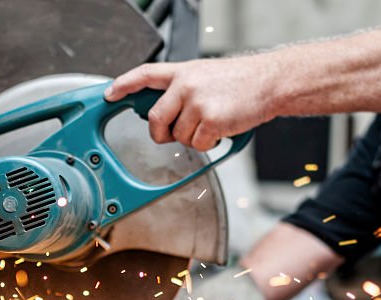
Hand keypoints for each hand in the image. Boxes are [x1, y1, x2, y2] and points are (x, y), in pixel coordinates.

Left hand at [105, 56, 278, 150]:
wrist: (270, 82)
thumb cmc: (241, 82)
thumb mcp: (205, 75)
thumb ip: (182, 90)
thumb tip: (163, 112)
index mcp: (183, 72)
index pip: (145, 74)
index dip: (124, 84)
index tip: (111, 94)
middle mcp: (186, 85)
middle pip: (155, 119)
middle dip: (161, 134)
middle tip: (174, 134)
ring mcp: (197, 102)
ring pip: (178, 137)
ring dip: (193, 139)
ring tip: (212, 124)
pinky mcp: (210, 120)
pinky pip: (197, 145)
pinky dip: (208, 145)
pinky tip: (221, 132)